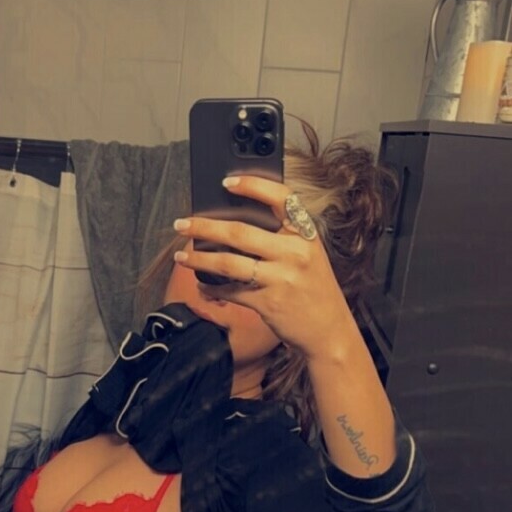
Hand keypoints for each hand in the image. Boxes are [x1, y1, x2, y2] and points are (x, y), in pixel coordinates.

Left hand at [174, 175, 357, 360]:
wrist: (329, 329)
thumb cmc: (313, 288)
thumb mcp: (307, 254)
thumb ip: (281, 237)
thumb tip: (234, 224)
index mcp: (305, 234)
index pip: (281, 198)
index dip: (253, 185)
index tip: (227, 182)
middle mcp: (294, 252)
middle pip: (240, 232)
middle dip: (204, 227)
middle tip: (182, 224)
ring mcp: (281, 278)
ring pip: (228, 262)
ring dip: (199, 259)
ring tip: (182, 257)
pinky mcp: (268, 302)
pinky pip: (230, 290)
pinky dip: (212, 287)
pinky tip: (203, 284)